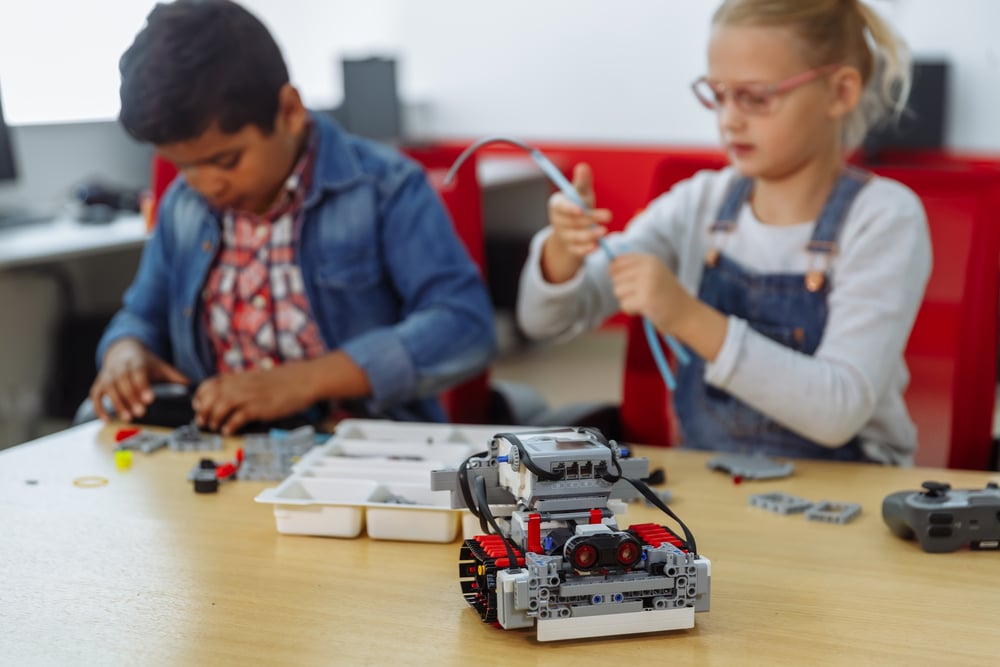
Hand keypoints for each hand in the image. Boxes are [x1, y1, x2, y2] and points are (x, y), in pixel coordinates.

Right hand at [89, 338, 189, 421]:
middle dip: (131, 398)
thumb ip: (175, 377)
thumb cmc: (145, 363)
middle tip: (140, 413)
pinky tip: (106, 420)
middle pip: (123, 382)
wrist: (123, 350)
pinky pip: (96, 396)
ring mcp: (107, 375)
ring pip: (109, 389)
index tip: (150, 399)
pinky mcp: (99, 384)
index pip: (139, 373)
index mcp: (137, 362)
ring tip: (127, 418)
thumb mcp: (161, 366)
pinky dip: (99, 408)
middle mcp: (119, 367)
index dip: (143, 386)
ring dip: (117, 404)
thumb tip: (193, 388)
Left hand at [192, 362, 318, 435]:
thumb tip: (231, 395)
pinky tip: (229, 431)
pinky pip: (239, 417)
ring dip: (214, 419)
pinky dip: (230, 425)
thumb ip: (243, 385)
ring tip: (215, 427)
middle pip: (212, 396)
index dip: (200, 395)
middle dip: (203, 410)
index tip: (198, 405)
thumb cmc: (284, 381)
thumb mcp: (259, 379)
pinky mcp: (260, 407)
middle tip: (202, 422)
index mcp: (240, 377)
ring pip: (221, 406)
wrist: (304, 379)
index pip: (211, 383)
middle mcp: (242, 385)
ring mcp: (251, 396)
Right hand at [541, 163, 612, 282]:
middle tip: (608, 216)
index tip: (580, 209)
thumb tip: (583, 166)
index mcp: (557, 205)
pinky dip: (587, 250)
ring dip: (590, 235)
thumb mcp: (580, 193)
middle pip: (572, 221)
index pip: (561, 207)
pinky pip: (578, 251)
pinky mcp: (571, 249)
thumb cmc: (577, 205)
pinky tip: (597, 247)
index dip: (569, 209)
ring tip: (604, 231)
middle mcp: (558, 221)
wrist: (571, 228)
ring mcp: (564, 236)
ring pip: (576, 236)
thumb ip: (582, 181)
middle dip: (590, 219)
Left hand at [609, 253, 694, 333]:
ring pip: (617, 291)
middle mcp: (648, 268)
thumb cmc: (666, 296)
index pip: (618, 261)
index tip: (630, 282)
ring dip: (628, 300)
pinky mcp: (645, 299)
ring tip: (645, 301)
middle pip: (615, 277)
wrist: (687, 314)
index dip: (617, 273)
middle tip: (643, 294)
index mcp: (649, 259)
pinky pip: (624, 305)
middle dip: (624, 289)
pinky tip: (645, 309)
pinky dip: (631, 310)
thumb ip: (633, 268)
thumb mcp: (653, 274)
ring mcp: (647, 283)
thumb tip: (609, 266)